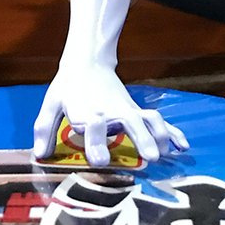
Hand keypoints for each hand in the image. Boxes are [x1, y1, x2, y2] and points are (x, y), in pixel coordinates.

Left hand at [33, 64, 188, 167]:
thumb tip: (41, 155)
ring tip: (167, 154)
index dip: (96, 142)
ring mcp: (127, 110)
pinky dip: (172, 132)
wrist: (87, 63)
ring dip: (160, 135)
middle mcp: (111, 111)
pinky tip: (183, 146)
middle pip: (130, 122)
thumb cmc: (68, 87)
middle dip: (141, 138)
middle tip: (150, 157)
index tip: (100, 161)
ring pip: (149, 119)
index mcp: (89, 111)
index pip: (93, 125)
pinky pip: (157, 120)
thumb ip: (44, 128)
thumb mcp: (51, 103)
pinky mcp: (136, 110)